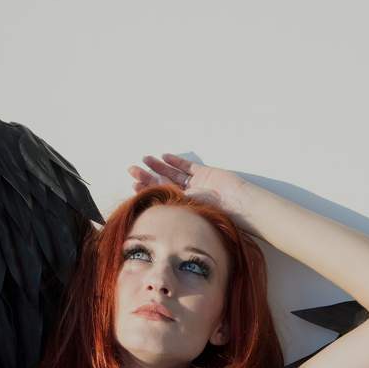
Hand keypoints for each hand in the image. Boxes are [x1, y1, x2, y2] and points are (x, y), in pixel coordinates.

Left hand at [128, 154, 255, 235]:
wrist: (236, 202)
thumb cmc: (214, 210)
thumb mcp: (188, 208)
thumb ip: (172, 202)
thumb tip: (149, 204)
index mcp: (182, 206)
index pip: (160, 197)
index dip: (146, 190)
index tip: (133, 184)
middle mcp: (187, 195)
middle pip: (163, 183)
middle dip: (147, 176)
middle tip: (132, 169)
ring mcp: (196, 183)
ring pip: (173, 173)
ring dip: (159, 166)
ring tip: (145, 159)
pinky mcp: (205, 173)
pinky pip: (187, 167)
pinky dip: (176, 161)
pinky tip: (165, 157)